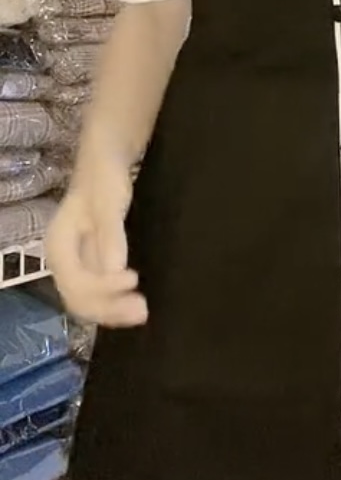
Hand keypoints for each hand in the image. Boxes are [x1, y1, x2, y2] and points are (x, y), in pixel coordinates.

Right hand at [45, 166, 146, 327]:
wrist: (104, 166)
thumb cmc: (105, 179)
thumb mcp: (109, 202)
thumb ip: (110, 235)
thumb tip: (113, 270)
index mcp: (58, 244)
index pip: (75, 280)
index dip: (102, 288)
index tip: (133, 278)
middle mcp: (62, 261)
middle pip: (78, 298)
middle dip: (108, 307)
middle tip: (142, 310)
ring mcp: (75, 266)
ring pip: (87, 301)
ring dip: (112, 310)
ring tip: (141, 313)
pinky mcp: (89, 267)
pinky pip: (97, 294)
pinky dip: (114, 303)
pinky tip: (133, 304)